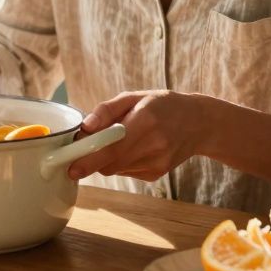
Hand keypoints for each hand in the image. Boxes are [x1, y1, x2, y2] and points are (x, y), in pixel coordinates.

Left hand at [67, 90, 206, 181]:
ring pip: (115, 169)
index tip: (71, 167)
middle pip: (110, 164)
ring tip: (120, 139)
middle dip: (91, 158)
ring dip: (106, 159)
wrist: (199, 123)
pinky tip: (134, 148)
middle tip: (83, 146)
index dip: (89, 159)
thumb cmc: (162, 105)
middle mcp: (154, 145)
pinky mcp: (157, 174)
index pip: (112, 148)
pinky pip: (126, 172)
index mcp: (146, 121)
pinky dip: (121, 162)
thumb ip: (106, 111)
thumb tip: (85, 127)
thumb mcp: (134, 97)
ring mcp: (157, 163)